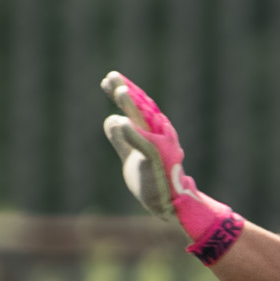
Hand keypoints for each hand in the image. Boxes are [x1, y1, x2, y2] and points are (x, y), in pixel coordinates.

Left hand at [100, 72, 244, 261]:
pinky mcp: (158, 159)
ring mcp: (160, 145)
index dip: (124, 91)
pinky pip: (144, 144)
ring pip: (144, 121)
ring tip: (119, 90)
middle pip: (140, 108)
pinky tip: (120, 122)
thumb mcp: (132, 157)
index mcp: (151, 133)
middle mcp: (158, 134)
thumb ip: (122, 139)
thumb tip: (111, 120)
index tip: (108, 79)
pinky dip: (132, 133)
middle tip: (111, 75)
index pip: (136, 108)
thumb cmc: (154, 179)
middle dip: (125, 90)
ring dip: (131, 105)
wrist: (171, 204)